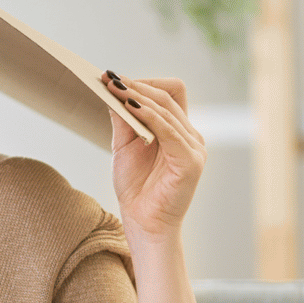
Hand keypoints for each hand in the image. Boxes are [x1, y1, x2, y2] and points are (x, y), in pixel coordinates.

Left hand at [103, 73, 207, 243]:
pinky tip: (130, 108)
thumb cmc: (136, 189)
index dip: (144, 83)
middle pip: (169, 95)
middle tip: (109, 79)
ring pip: (167, 109)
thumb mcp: (125, 147)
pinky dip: (149, 116)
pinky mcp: (191, 161)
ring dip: (138, 97)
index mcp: (178, 130)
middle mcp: (190, 136)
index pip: (170, 93)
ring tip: (114, 90)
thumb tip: (112, 90)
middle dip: (137, 85)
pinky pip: (169, 130)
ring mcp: (194, 147)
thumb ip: (123, 120)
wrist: (143, 224)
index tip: (113, 79)